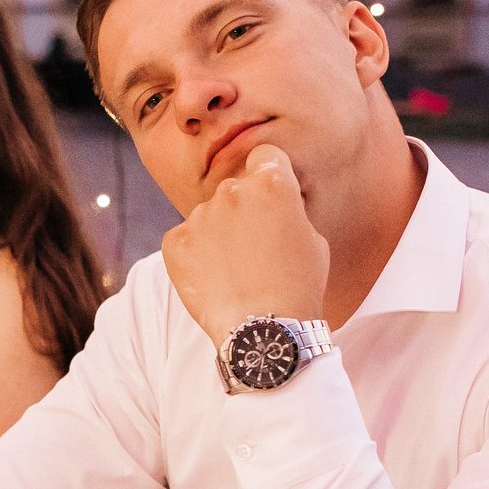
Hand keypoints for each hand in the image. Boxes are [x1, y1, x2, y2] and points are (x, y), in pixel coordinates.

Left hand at [160, 143, 329, 348]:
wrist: (265, 331)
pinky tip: (213, 279)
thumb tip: (276, 203)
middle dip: (242, 209)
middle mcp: (232, 190)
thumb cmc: (299, 286)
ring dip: (217, 234)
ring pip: (208, 215)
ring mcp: (199, 215)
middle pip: (234, 188)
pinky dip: (194, 255)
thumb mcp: (313, 239)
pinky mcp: (175, 242)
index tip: (270, 196)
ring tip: (234, 271)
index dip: (269, 174)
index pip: (265, 157)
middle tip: (254, 248)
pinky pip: (184, 239)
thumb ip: (290, 209)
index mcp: (272, 183)